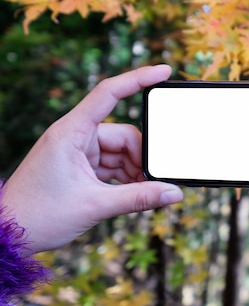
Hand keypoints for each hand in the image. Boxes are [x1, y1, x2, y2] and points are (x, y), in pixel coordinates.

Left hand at [1, 65, 182, 252]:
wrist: (8, 234)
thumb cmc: (39, 215)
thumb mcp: (95, 206)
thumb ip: (139, 198)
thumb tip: (174, 193)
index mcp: (71, 132)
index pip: (109, 93)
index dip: (138, 79)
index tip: (164, 71)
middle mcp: (75, 135)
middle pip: (124, 134)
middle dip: (142, 157)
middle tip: (155, 181)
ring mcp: (78, 151)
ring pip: (121, 151)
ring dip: (135, 171)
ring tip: (143, 194)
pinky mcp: (80, 165)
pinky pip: (112, 164)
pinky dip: (125, 177)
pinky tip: (133, 193)